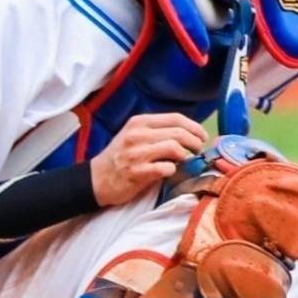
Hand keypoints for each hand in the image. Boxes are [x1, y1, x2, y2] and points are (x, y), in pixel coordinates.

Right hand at [88, 111, 213, 208]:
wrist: (95, 179)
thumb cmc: (120, 156)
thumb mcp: (134, 135)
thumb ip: (157, 131)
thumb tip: (189, 133)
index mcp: (139, 122)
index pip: (175, 118)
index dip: (194, 127)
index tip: (202, 135)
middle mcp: (137, 135)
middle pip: (178, 133)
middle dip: (194, 141)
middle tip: (198, 149)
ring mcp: (136, 154)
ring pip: (174, 148)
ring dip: (185, 156)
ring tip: (184, 160)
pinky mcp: (136, 173)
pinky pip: (166, 168)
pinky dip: (173, 170)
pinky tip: (169, 171)